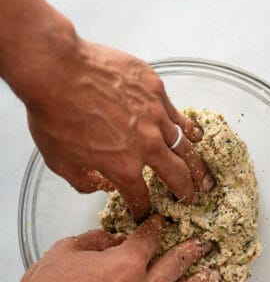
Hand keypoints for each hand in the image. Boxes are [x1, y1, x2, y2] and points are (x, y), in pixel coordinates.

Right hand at [8, 215, 219, 281]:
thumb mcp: (69, 250)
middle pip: (175, 264)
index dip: (157, 227)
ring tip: (216, 275)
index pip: (150, 238)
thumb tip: (115, 241)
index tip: (163, 223)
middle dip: (192, 250)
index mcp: (126, 262)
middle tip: (207, 244)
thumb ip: (98, 240)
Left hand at [25, 37, 213, 218]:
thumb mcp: (59, 161)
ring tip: (205, 176)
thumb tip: (100, 186)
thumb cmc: (52, 115)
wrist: (56, 69)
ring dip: (196, 165)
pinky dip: (191, 130)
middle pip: (176, 176)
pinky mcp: (156, 91)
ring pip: (185, 147)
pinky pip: (180, 116)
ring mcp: (156, 117)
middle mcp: (147, 146)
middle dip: (185, 192)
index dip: (143, 209)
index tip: (145, 213)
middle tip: (191, 197)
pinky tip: (198, 137)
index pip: (140, 197)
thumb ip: (83, 181)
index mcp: (123, 168)